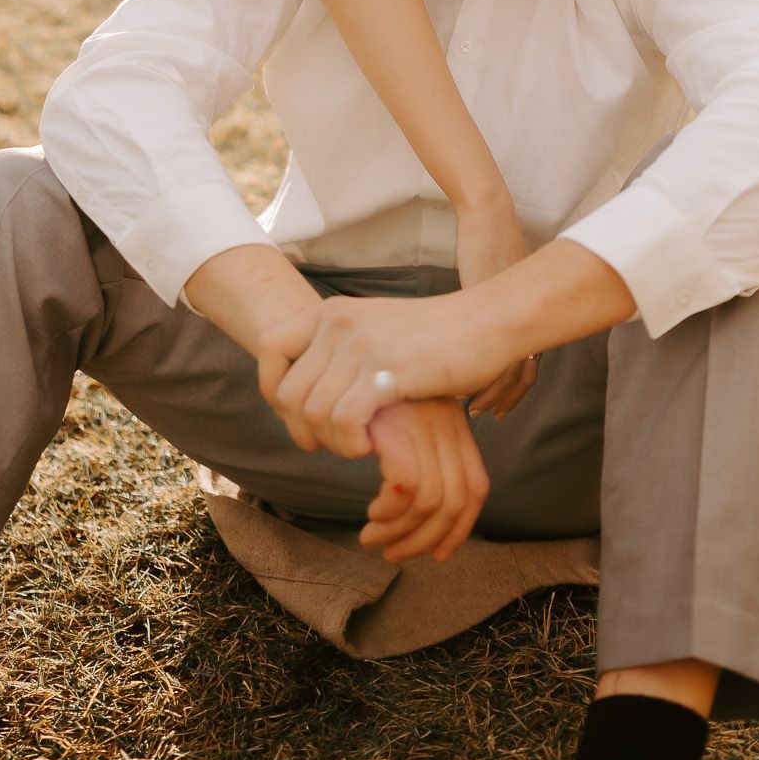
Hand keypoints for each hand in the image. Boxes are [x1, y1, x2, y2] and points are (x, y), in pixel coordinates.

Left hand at [257, 289, 516, 456]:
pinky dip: (350, 443)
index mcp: (334, 312)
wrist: (488, 323)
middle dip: (304, 430)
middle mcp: (339, 322)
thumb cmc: (438, 339)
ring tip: (358, 446)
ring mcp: (360, 344)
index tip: (297, 414)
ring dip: (332, 442)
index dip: (273, 387)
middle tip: (334, 443)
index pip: (269, 345)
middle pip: (287, 393)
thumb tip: (305, 393)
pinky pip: (342, 420)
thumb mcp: (378, 331)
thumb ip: (343, 351)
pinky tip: (372, 447)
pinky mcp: (385, 370)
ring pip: (311, 412)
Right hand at [359, 398, 489, 562]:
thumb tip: (429, 522)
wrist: (330, 359)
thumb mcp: (402, 424)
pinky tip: (372, 513)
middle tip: (393, 554)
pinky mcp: (394, 423)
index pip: (476, 487)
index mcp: (453, 422)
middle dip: (424, 540)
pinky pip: (405, 486)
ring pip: (430, 500)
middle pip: (455, 500)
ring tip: (372, 538)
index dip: (461, 529)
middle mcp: (445, 420)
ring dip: (400, 532)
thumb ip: (421, 458)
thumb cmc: (363, 401)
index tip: (439, 556)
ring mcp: (422, 421)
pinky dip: (389, 512)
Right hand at [455, 200, 539, 421]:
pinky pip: (485, 350)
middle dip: (506, 398)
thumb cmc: (490, 242)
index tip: (502, 406)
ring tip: (472, 408)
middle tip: (492, 416)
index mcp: (528, 315)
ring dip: (489, 392)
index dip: (515, 389)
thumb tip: (480, 323)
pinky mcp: (488, 308)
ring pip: (504, 368)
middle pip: (522, 373)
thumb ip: (494, 305)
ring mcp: (508, 315)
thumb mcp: (494, 282)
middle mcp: (524, 319)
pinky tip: (458, 384)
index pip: (528, 365)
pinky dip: (475, 373)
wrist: (488, 217)